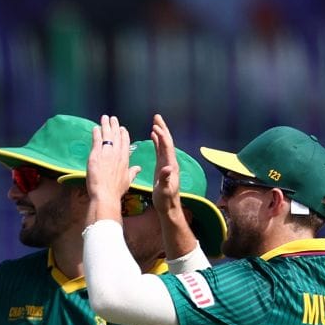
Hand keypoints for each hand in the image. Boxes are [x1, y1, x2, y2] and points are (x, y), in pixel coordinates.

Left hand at [83, 115, 138, 221]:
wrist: (105, 194)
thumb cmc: (116, 190)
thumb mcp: (128, 180)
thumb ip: (133, 172)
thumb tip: (139, 168)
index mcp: (125, 158)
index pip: (125, 142)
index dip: (123, 134)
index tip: (122, 128)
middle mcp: (117, 153)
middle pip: (116, 135)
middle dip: (114, 125)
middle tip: (113, 118)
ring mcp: (106, 152)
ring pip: (107, 135)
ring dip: (106, 125)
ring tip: (104, 118)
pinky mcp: (96, 154)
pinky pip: (97, 140)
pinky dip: (96, 133)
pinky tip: (95, 128)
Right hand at [150, 114, 199, 257]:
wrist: (169, 207)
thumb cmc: (165, 200)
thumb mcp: (164, 190)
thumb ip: (165, 179)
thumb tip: (166, 168)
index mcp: (170, 165)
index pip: (167, 147)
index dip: (161, 136)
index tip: (155, 126)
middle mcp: (170, 162)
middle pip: (167, 141)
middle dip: (162, 128)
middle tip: (157, 116)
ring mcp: (167, 164)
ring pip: (164, 144)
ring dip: (160, 132)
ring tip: (155, 122)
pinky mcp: (162, 167)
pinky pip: (160, 150)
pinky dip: (157, 141)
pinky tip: (153, 136)